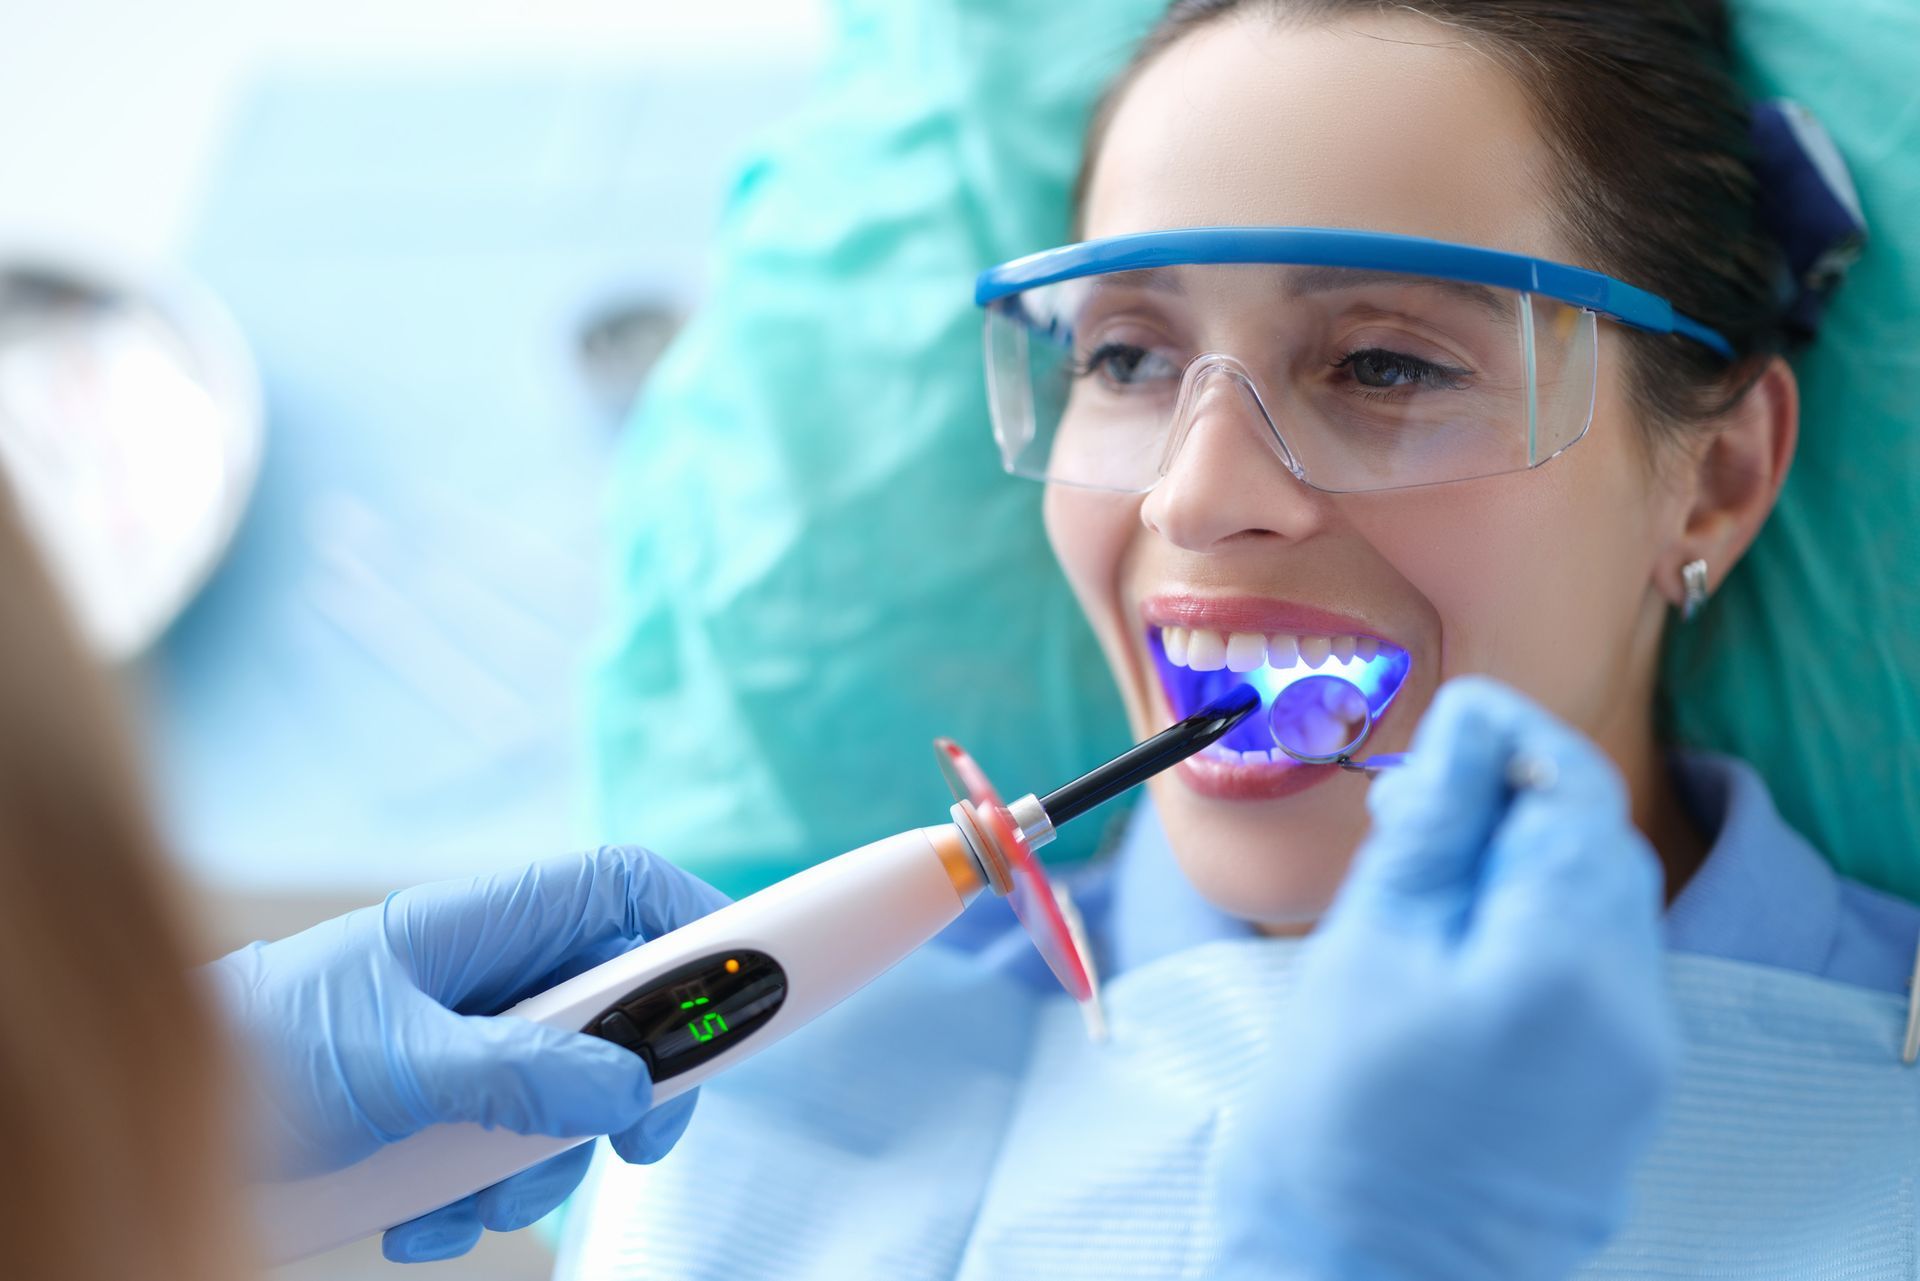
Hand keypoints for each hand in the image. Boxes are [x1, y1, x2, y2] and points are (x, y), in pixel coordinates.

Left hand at [206, 846, 728, 1262]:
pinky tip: (417, 1222)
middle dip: (630, 1085)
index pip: (624, 889)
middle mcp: (493, 973)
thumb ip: (519, 1069)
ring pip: (572, 1092)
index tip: (742, 998)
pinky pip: (510, 1147)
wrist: (168, 1125)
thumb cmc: (263, 1049)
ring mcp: (474, 1041)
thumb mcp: (397, 1060)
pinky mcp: (448, 1108)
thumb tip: (629, 1083)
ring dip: (541, 1164)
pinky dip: (478, 1197)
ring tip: (463, 1202)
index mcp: (489, 921)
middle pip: (621, 1005)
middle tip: (636, 1143)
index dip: (696, 926)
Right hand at [1217, 677, 1680, 1280]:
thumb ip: (1434, 826)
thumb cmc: (1333, 1117)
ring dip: (1529, 873)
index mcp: (1566, 964)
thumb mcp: (1367, 944)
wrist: (1350, 1272)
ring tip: (1430, 887)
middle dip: (1517, 805)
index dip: (1512, 738)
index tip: (1450, 722)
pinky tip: (1465, 959)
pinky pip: (1601, 983)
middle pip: (1600, 851)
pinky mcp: (1625, 1105)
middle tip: (1417, 809)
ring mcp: (1640, 1069)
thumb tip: (1473, 724)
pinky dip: (1543, 942)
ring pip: (1604, 915)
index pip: (1574, 793)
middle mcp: (1634, 1015)